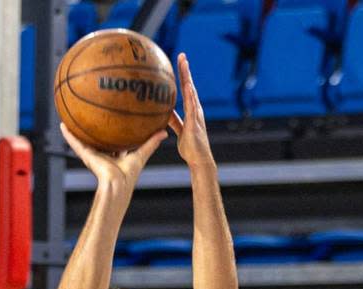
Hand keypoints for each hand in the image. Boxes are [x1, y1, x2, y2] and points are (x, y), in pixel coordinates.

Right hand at [59, 122, 166, 194]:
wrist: (117, 185)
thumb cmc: (129, 175)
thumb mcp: (141, 155)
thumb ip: (151, 143)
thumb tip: (164, 131)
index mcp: (115, 156)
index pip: (113, 141)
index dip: (113, 132)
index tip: (112, 122)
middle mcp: (103, 155)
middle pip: (97, 139)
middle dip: (94, 129)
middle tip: (90, 115)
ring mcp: (93, 155)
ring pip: (83, 140)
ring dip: (76, 130)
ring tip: (70, 117)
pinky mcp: (87, 156)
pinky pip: (75, 143)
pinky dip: (69, 135)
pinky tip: (63, 125)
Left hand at [168, 53, 214, 169]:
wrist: (199, 160)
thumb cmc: (190, 147)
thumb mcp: (179, 130)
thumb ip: (173, 120)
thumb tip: (164, 113)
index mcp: (192, 110)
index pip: (186, 89)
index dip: (183, 76)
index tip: (179, 62)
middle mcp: (195, 109)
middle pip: (190, 86)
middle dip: (186, 70)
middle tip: (182, 55)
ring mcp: (196, 115)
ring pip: (192, 92)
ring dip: (188, 77)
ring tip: (184, 63)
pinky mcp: (195, 123)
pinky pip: (192, 107)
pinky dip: (190, 95)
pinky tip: (188, 85)